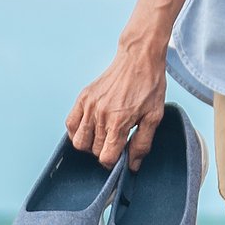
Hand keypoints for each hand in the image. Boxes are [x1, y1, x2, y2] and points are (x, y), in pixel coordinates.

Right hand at [66, 40, 170, 165]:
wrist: (139, 59)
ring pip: (79, 141)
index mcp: (119, 122)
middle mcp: (100, 115)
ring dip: (90, 144)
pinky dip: (77, 132)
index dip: (113, 162)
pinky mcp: (83, 97)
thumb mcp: (154, 117)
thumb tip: (132, 165)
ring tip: (102, 136)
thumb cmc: (149, 86)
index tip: (119, 156)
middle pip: (93, 150)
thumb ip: (142, 143)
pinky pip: (70, 124)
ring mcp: (89, 106)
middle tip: (115, 143)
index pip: (106, 157)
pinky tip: (90, 128)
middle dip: (104, 151)